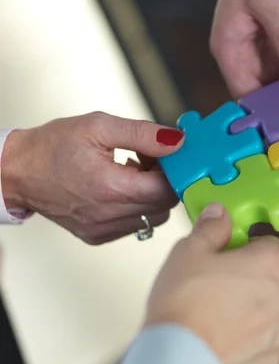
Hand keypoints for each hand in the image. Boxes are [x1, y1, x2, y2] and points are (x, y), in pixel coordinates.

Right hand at [1, 112, 183, 243]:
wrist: (17, 172)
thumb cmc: (52, 148)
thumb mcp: (99, 127)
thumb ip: (143, 134)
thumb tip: (177, 141)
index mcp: (110, 187)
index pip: (167, 189)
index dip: (174, 171)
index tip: (167, 155)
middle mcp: (108, 215)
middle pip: (164, 204)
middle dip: (165, 180)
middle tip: (147, 159)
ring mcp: (103, 229)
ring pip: (153, 217)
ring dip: (151, 194)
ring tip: (131, 173)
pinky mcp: (98, 236)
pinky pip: (135, 224)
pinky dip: (136, 206)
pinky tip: (119, 187)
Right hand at [146, 203, 278, 363]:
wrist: (177, 361)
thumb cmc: (184, 308)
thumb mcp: (189, 251)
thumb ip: (211, 229)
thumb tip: (218, 215)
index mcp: (272, 264)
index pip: (270, 244)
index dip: (246, 247)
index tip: (227, 252)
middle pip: (271, 278)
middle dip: (248, 278)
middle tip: (215, 282)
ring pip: (268, 312)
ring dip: (249, 311)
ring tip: (213, 313)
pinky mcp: (270, 362)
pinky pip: (262, 343)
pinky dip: (246, 341)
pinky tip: (220, 337)